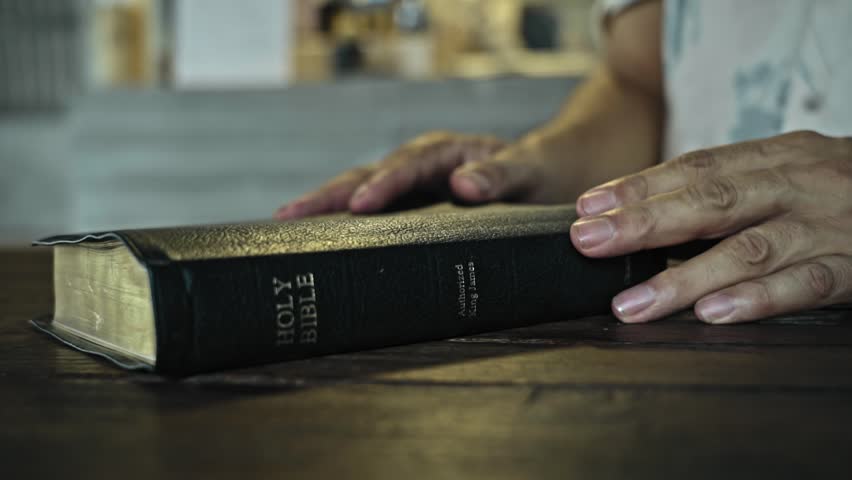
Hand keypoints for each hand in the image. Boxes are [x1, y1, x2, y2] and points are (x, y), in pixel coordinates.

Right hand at [275, 131, 555, 219]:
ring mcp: (409, 189)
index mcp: (446, 153)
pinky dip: (341, 225)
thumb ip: (501, 174)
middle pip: (368, 176)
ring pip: (360, 192)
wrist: (545, 179)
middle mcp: (420, 167)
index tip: (359, 205)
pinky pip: (370, 215)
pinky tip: (315, 241)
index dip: (383, 185)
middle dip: (329, 195)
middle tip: (290, 216)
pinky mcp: (407, 210)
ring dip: (324, 208)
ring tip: (285, 226)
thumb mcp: (528, 171)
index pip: (408, 166)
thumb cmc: (538, 174)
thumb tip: (463, 185)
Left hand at [571, 130, 851, 323]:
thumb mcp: (786, 171)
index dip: (638, 187)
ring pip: (749, 249)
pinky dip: (758, 299)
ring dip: (684, 277)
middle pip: (711, 202)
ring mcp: (827, 226)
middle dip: (644, 222)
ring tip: (634, 302)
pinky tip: (715, 313)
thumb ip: (730, 189)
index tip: (588, 207)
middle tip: (590, 242)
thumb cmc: (839, 186)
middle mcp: (797, 186)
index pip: (695, 168)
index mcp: (774, 158)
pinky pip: (806, 284)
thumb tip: (648, 213)